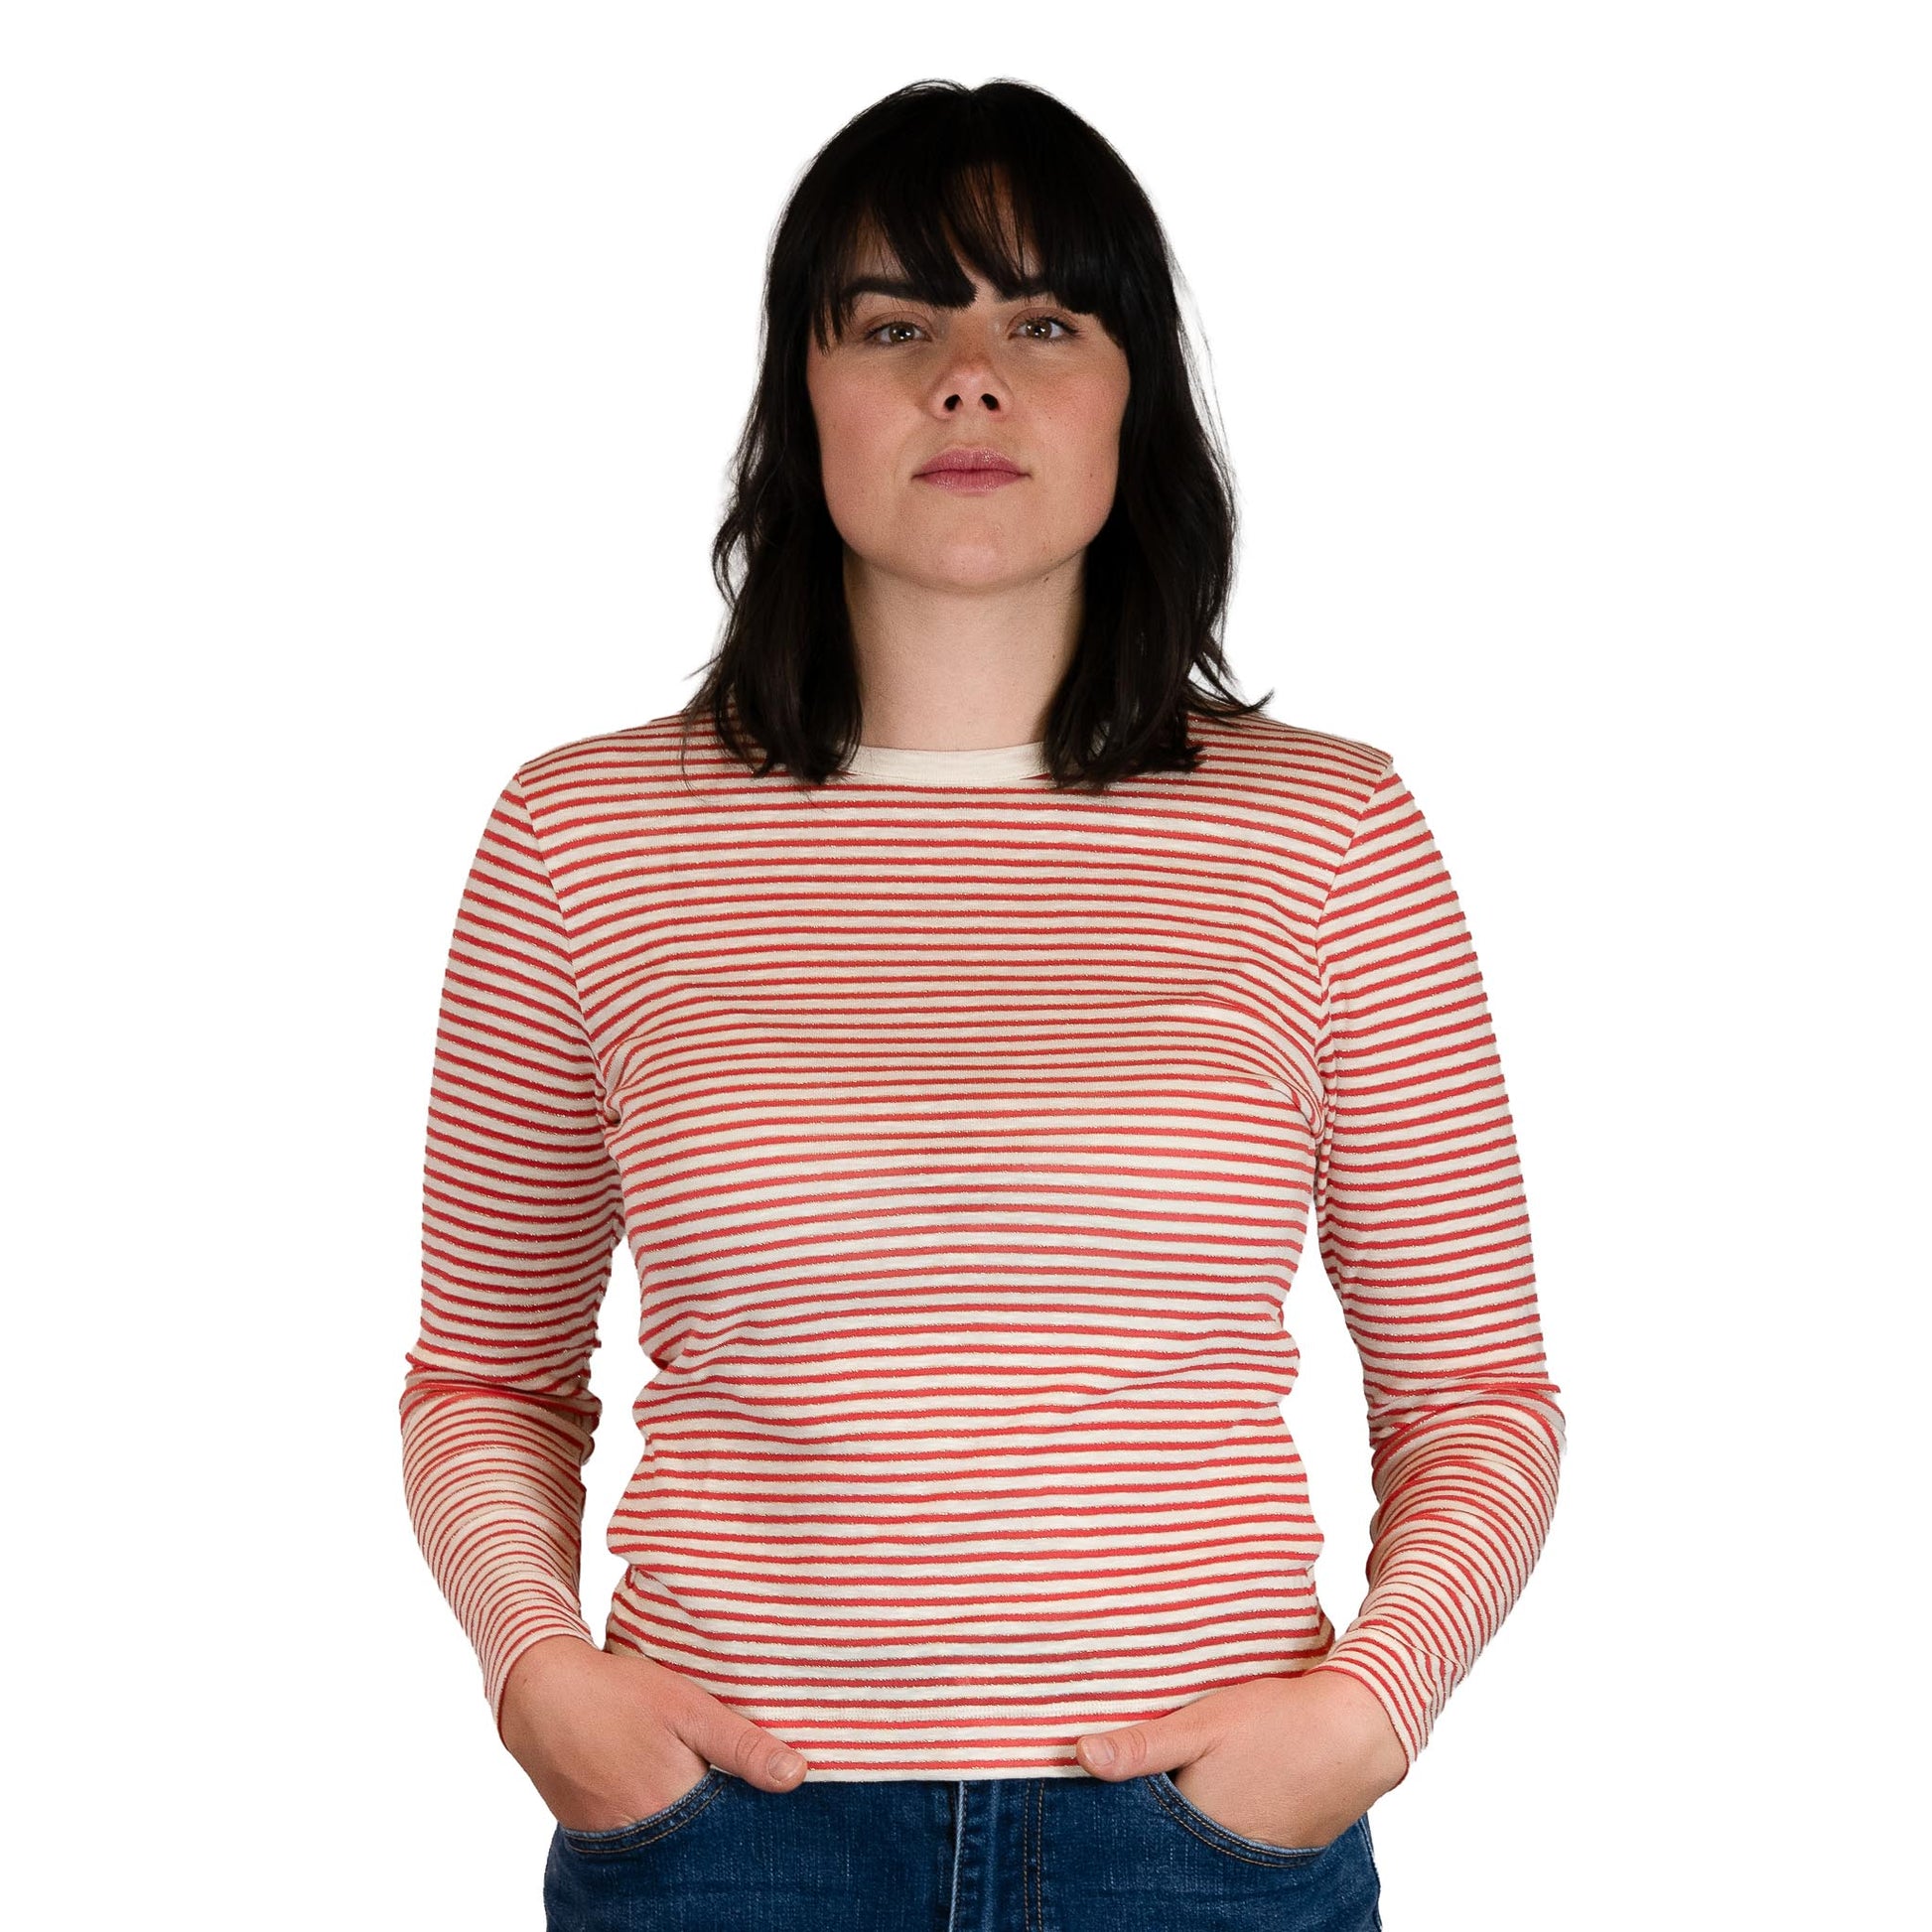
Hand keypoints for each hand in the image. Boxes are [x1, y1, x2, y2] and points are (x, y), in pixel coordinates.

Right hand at [498, 1636, 810, 1833]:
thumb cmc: (619, 1695)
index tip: (773, 1807)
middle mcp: (643, 1837)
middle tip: (735, 1796)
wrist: (540, 1693)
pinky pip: (635, 1837)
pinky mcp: (591, 1830)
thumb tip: (798, 1777)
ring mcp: (611, 1838)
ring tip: (698, 1792)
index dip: (753, 1820)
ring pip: (667, 1843)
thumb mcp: (689, 1708)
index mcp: (674, 1808)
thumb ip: (742, 1746)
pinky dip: (654, 1822)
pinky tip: (663, 1794)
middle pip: (699, 1845)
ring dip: (687, 1825)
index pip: (731, 1835)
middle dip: (722, 1828)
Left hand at [1074, 1670, 1409, 1851]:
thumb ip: (1142, 1745)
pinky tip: (1231, 1790)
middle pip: (1174, 1839)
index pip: (1142, 1829)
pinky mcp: (1287, 1848)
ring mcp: (1261, 1857)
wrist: (1359, 1730)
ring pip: (1208, 1842)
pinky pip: (1242, 1841)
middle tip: (1155, 1779)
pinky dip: (1230, 1820)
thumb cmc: (1276, 1721)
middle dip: (1158, 1815)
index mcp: (1197, 1827)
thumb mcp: (1201, 1723)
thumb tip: (1079, 1754)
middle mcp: (1227, 1856)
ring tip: (1194, 1781)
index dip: (1122, 1808)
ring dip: (1196, 1818)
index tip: (1104, 1790)